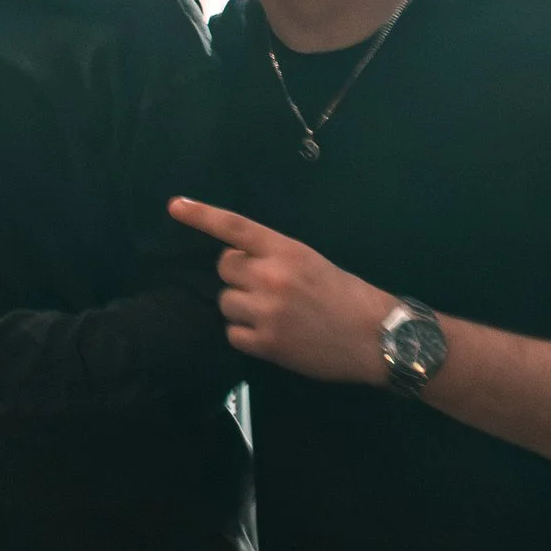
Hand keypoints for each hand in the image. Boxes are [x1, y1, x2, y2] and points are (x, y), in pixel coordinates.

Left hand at [167, 201, 391, 382]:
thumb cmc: (348, 295)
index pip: (235, 227)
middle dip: (236, 274)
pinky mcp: (266, 344)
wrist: (376, 338)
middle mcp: (271, 277)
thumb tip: (238, 258)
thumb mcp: (312, 261)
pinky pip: (232, 333)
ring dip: (240, 306)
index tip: (175, 206)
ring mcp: (266, 312)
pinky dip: (245, 334)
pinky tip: (270, 334)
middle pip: (223, 267)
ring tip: (270, 313)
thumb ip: (274, 257)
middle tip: (262, 286)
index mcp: (286, 250)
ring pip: (225, 301)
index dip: (201, 215)